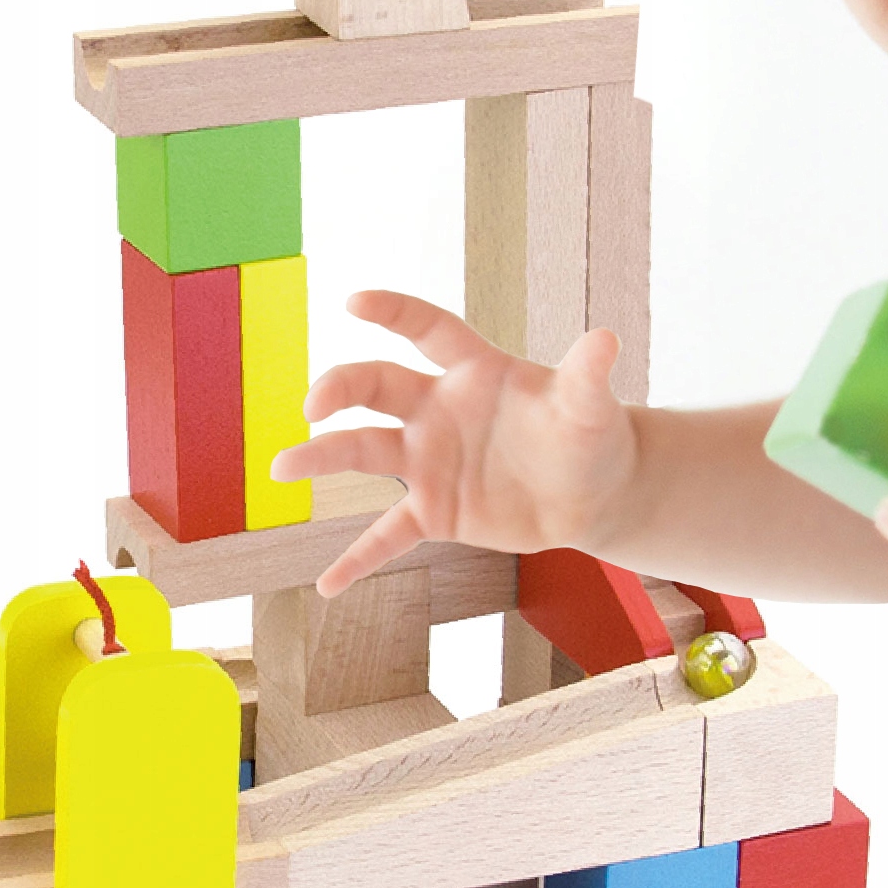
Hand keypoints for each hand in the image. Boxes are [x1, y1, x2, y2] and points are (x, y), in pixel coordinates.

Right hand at [271, 290, 638, 596]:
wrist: (593, 494)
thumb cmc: (589, 435)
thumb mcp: (590, 406)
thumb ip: (588, 375)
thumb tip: (606, 340)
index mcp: (474, 370)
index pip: (427, 330)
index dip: (394, 313)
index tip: (355, 302)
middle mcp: (438, 409)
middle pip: (377, 386)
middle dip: (341, 390)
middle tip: (314, 406)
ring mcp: (430, 461)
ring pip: (364, 452)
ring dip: (321, 458)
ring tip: (281, 469)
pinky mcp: (435, 512)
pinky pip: (387, 535)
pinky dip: (358, 560)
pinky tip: (327, 586)